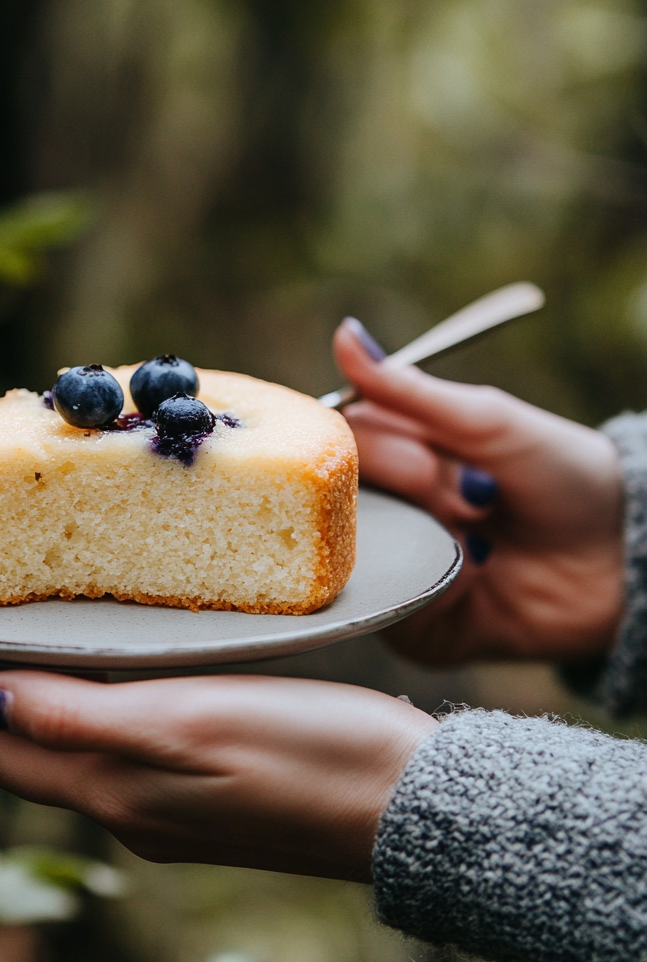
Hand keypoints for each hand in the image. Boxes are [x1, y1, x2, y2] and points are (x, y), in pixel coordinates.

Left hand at [0, 646, 435, 882]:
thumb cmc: (309, 754)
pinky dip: (89, 707)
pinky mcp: (204, 794)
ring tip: (26, 638)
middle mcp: (129, 802)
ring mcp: (165, 805)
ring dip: (33, 697)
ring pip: (67, 746)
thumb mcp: (188, 723)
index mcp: (116, 785)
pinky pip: (115, 748)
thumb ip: (79, 720)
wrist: (409, 806)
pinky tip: (113, 674)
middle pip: (22, 745)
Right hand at [333, 318, 624, 664]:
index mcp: (394, 455)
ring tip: (487, 541)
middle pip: (349, 497)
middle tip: (480, 498)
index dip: (380, 450)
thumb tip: (345, 333)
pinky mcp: (413, 627)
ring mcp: (395, 568)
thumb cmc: (563, 476)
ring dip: (432, 539)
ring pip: (366, 553)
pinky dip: (436, 588)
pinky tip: (479, 577)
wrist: (623, 560)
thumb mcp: (487, 421)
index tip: (431, 457)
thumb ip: (408, 389)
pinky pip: (390, 610)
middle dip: (421, 491)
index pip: (342, 442)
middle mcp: (385, 511)